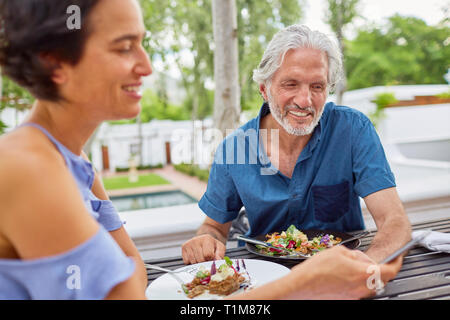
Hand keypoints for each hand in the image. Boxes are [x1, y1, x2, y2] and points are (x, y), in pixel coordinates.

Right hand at [181, 234, 225, 264]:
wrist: (204, 239)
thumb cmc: (212, 245)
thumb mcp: (220, 248)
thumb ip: (220, 254)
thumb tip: (217, 260)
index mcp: (207, 238)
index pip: (208, 255)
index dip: (210, 259)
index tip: (211, 258)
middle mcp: (196, 239)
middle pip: (200, 259)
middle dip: (204, 262)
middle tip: (206, 259)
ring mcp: (189, 243)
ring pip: (193, 261)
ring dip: (198, 263)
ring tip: (201, 258)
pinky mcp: (183, 247)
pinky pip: (186, 261)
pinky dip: (191, 262)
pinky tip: (195, 257)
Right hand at [285, 246, 402, 299]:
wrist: (301, 286)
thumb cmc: (316, 270)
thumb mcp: (339, 252)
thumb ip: (356, 255)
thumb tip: (362, 259)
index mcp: (363, 274)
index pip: (389, 270)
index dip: (396, 262)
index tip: (398, 258)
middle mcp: (362, 288)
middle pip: (379, 279)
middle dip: (377, 269)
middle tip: (366, 260)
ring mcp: (354, 297)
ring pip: (367, 285)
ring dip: (364, 276)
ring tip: (348, 266)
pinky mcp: (346, 300)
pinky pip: (356, 290)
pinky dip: (353, 282)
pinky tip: (340, 275)